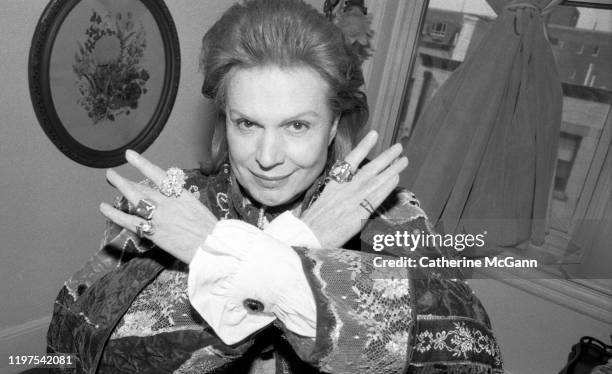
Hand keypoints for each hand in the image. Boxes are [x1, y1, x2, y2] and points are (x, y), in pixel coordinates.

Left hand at [99, 150, 217, 263]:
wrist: (212, 247)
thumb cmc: (209, 229)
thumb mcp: (198, 207)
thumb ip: (182, 200)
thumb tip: (173, 195)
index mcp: (181, 195)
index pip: (158, 175)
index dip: (142, 163)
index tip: (129, 155)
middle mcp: (167, 202)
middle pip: (142, 187)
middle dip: (125, 179)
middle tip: (112, 173)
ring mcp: (159, 217)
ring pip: (134, 198)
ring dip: (120, 187)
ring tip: (111, 178)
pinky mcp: (153, 232)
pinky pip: (129, 221)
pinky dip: (115, 214)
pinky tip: (104, 208)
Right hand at [300, 131, 407, 247]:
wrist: (308, 235)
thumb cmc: (312, 221)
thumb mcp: (320, 200)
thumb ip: (334, 192)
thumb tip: (343, 187)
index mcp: (334, 183)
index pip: (352, 159)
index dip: (364, 146)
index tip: (374, 135)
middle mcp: (345, 187)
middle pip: (370, 167)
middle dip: (385, 156)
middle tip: (398, 147)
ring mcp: (353, 199)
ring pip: (377, 179)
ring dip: (392, 168)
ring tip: (403, 160)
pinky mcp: (360, 212)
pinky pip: (377, 196)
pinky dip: (387, 185)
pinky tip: (396, 178)